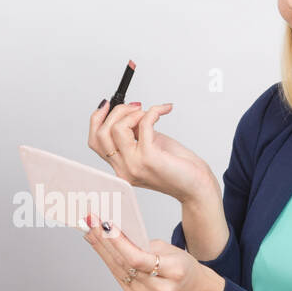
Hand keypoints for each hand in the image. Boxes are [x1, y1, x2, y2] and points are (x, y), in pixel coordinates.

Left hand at [79, 213, 224, 290]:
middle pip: (124, 264)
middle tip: (90, 222)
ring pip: (118, 271)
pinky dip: (108, 261)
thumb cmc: (185, 269)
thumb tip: (117, 236)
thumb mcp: (173, 252)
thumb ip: (146, 246)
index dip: (118, 242)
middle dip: (104, 241)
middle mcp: (158, 289)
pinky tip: (100, 247)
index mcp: (173, 273)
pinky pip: (119, 278)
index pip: (138, 259)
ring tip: (90, 230)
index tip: (104, 225)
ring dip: (102, 249)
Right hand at [87, 101, 215, 203]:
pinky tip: (164, 110)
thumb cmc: (178, 168)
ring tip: (149, 112)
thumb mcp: (150, 146)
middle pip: (101, 133)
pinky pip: (144, 124)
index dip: (97, 118)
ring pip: (116, 129)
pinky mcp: (149, 158)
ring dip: (134, 113)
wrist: (196, 186)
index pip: (95, 141)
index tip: (108, 105)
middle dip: (116, 111)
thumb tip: (128, 113)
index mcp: (121, 166)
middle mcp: (123, 168)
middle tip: (136, 107)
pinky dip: (154, 111)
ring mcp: (134, 165)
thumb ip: (135, 134)